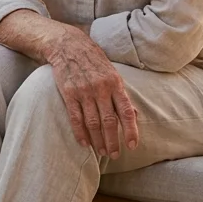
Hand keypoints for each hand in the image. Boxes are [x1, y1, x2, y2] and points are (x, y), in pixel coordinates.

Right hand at [45, 28, 139, 158]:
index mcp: (115, 84)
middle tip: (114, 155)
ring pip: (93, 122)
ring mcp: (84, 91)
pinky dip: (80, 133)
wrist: (68, 46)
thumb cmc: (93, 61)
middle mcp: (101, 89)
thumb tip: (134, 114)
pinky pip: (75, 118)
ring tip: (101, 152)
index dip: (130, 130)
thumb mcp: (112, 73)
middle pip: (109, 121)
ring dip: (97, 140)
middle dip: (112, 141)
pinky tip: (84, 143)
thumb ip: (121, 94)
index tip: (132, 145)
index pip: (126, 111)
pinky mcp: (69, 93)